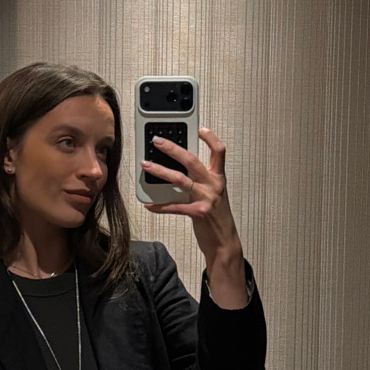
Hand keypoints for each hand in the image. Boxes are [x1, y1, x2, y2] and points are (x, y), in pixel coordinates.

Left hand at [141, 127, 248, 307]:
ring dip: (160, 171)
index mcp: (218, 177)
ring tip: (145, 165)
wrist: (224, 241)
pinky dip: (160, 205)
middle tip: (156, 141)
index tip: (199, 128)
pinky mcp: (198, 213)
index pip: (219, 151)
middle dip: (172, 148)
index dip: (210, 138)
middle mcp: (214, 185)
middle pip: (192, 160)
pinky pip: (174, 206)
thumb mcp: (212, 194)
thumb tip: (178, 167)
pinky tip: (149, 204)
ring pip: (180, 179)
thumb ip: (200, 180)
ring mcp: (207, 198)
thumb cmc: (216, 217)